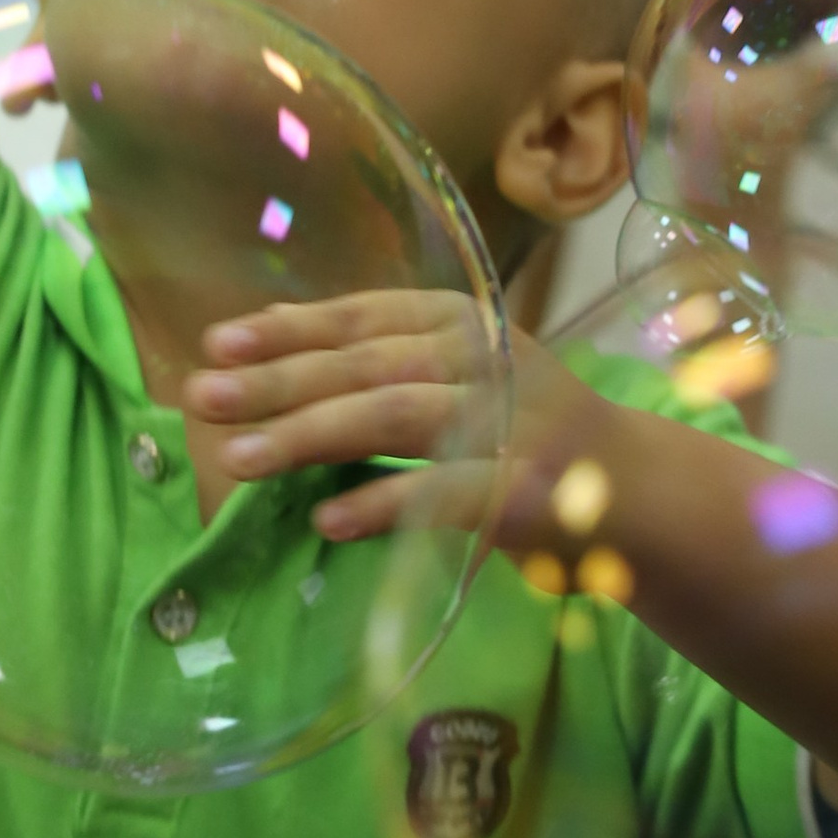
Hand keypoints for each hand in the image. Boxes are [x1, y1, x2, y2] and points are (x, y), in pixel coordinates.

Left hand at [186, 291, 605, 547]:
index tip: (217, 342)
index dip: (289, 328)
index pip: (363, 317)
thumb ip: (375, 350)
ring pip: (396, 418)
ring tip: (239, 460)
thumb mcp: (455, 368)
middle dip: (279, 381)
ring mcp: (510, 423)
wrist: (633, 488)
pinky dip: (385, 505)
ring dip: (311, 436)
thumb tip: (268, 330)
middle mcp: (486, 360)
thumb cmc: (523, 424)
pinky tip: (327, 519)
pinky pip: (445, 496)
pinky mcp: (527, 491)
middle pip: (368, 365)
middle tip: (204, 396)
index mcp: (463, 321)